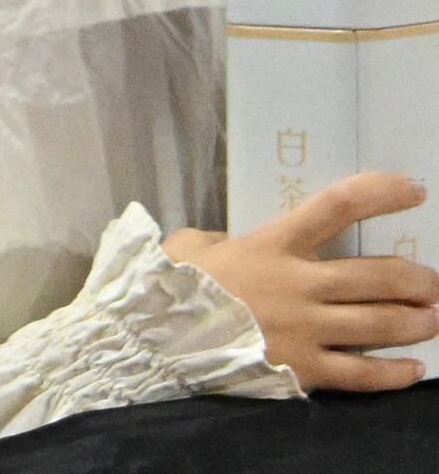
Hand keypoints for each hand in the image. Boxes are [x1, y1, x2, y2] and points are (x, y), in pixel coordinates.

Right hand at [171, 176, 438, 388]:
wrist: (154, 341)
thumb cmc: (170, 284)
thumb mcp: (191, 245)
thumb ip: (224, 239)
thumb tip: (236, 241)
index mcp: (271, 245)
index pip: (337, 207)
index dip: (381, 194)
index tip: (414, 190)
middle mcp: (299, 285)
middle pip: (378, 277)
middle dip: (419, 279)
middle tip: (434, 282)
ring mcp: (306, 330)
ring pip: (382, 325)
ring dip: (420, 322)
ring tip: (435, 318)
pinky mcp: (305, 370)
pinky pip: (363, 374)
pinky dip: (395, 373)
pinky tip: (414, 369)